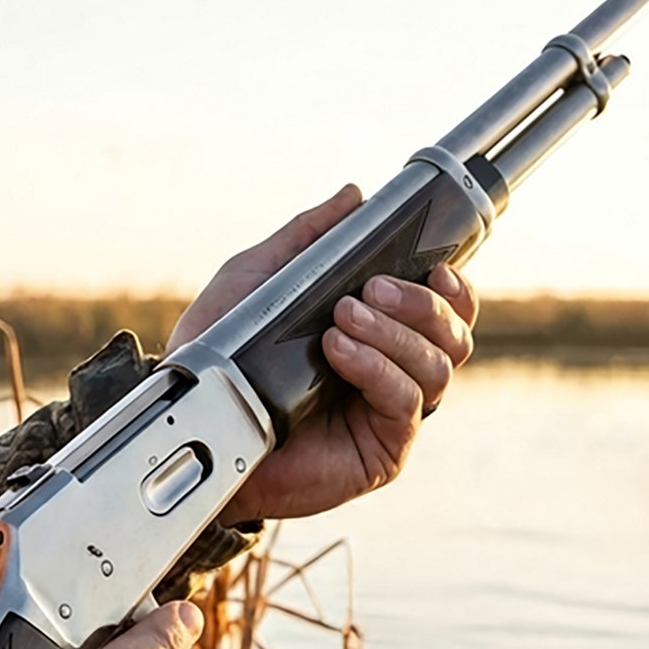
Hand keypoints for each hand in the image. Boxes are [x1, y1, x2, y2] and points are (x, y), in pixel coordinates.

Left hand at [169, 185, 477, 523]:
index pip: (447, 312)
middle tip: (370, 289)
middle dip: (420, 304)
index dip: (454, 288)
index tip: (433, 265)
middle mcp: (395, 376)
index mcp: (380, 337)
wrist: (194, 419)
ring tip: (341, 319)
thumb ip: (307, 238)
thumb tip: (353, 196)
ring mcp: (391, 417)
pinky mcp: (382, 452)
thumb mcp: (260, 280)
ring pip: (437, 366)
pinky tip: (339, 351)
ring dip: (394, 333)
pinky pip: (405, 401)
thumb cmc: (223, 358)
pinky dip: (377, 368)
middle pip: (452, 335)